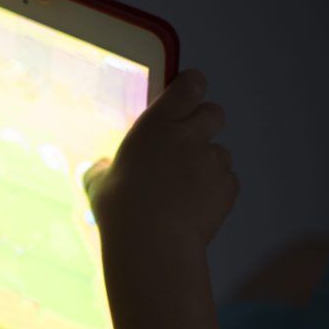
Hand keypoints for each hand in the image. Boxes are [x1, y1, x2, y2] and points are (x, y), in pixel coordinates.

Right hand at [80, 69, 236, 249]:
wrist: (153, 244)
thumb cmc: (121, 210)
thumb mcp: (99, 184)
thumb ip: (103, 169)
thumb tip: (100, 167)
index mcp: (157, 125)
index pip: (190, 84)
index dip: (190, 88)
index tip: (184, 98)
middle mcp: (190, 136)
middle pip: (214, 112)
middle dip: (204, 123)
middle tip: (186, 144)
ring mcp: (212, 161)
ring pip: (221, 151)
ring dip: (208, 162)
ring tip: (186, 188)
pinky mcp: (228, 187)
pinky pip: (227, 180)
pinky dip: (215, 190)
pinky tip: (196, 207)